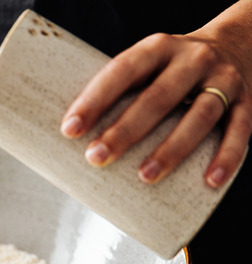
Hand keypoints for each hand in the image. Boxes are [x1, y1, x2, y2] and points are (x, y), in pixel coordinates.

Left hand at [61, 3, 251, 186]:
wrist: (237, 42)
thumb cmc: (172, 67)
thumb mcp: (147, 64)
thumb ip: (120, 90)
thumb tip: (72, 136)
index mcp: (158, 47)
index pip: (122, 71)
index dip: (94, 100)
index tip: (70, 129)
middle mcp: (192, 59)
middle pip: (158, 97)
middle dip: (125, 130)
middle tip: (97, 157)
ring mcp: (222, 79)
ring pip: (199, 116)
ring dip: (172, 149)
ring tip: (145, 176)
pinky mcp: (248, 100)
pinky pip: (240, 130)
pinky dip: (226, 157)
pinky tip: (210, 181)